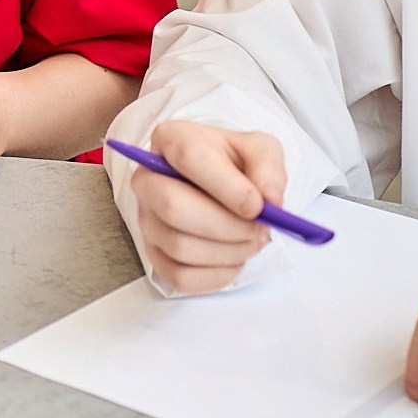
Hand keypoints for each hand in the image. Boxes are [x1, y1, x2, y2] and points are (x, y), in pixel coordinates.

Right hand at [125, 120, 285, 292]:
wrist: (221, 187)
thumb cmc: (234, 165)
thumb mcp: (259, 150)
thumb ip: (268, 168)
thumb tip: (270, 201)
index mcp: (170, 140)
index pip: (188, 158)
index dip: (226, 186)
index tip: (258, 206)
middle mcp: (147, 180)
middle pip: (174, 208)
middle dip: (227, 225)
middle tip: (260, 228)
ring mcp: (146, 220)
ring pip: (180, 246)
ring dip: (229, 251)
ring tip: (251, 239)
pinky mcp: (154, 255)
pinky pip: (182, 277)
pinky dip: (218, 274)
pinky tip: (234, 256)